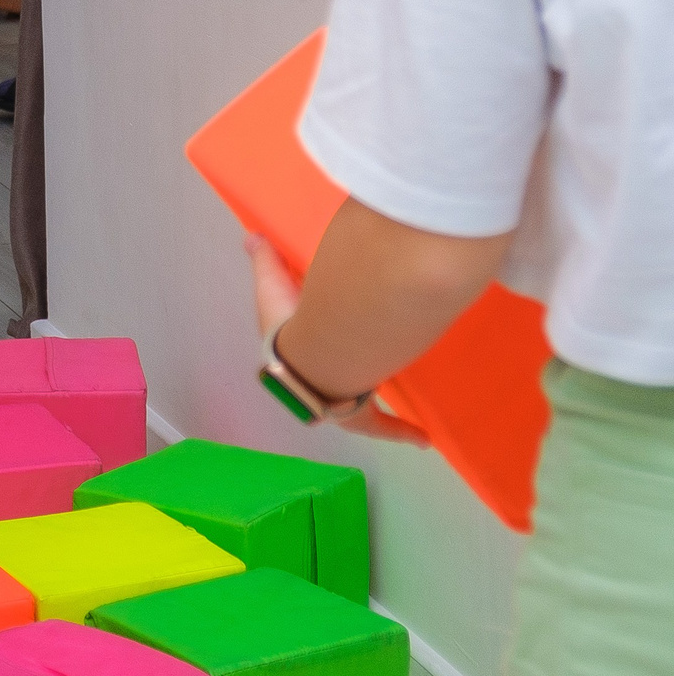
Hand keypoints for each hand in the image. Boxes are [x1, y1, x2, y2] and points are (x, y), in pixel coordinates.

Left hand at [246, 237, 432, 445]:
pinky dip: (401, 433)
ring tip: (384, 412)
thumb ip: (267, 261)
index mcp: (290, 356)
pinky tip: (423, 439)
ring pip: (355, 408)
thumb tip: (253, 237)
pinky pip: (382, 427)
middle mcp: (310, 383)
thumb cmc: (291, 324)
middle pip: (325, 386)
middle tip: (350, 384)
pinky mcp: (357, 415)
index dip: (299, 351)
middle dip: (333, 387)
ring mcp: (334, 402)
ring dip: (367, 410)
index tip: (304, 349)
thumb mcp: (274, 285)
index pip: (292, 355)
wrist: (309, 358)